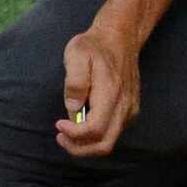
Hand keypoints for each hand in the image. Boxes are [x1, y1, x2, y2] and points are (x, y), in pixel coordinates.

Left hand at [57, 21, 141, 156]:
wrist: (119, 39)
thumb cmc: (93, 46)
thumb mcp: (76, 54)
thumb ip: (75, 82)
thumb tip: (74, 108)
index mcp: (111, 94)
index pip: (95, 129)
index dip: (74, 135)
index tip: (58, 124)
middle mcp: (124, 107)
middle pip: (103, 145)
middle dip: (78, 148)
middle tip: (60, 136)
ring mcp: (129, 111)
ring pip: (108, 142)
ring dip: (85, 143)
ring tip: (66, 130)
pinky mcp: (128, 112)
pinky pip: (112, 133)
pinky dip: (94, 136)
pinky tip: (80, 121)